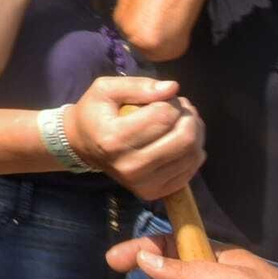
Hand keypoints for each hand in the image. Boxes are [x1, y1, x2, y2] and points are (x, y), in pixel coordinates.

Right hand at [64, 77, 204, 199]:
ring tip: (182, 121)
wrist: (83, 146)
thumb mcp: (105, 89)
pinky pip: (191, 170)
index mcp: (114, 139)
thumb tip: (172, 88)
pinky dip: (193, 152)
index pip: (163, 116)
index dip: (171, 101)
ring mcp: (143, 183)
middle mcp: (129, 166)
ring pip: (192, 154)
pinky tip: (180, 141)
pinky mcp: (154, 193)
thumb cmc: (95, 114)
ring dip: (195, 132)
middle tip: (180, 107)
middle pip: (183, 138)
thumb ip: (138, 85)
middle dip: (188, 116)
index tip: (164, 97)